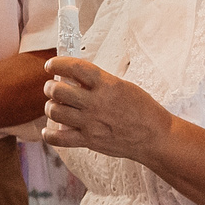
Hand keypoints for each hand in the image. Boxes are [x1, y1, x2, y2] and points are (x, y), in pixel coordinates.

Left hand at [39, 57, 172, 163]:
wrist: (154, 136)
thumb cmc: (142, 109)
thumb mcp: (122, 86)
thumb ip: (99, 82)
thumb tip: (74, 77)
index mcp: (107, 85)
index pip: (75, 67)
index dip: (57, 63)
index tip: (50, 65)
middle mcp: (96, 103)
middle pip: (58, 91)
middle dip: (50, 87)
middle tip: (52, 88)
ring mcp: (91, 123)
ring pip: (55, 112)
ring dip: (50, 107)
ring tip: (54, 106)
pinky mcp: (89, 141)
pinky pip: (59, 139)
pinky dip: (49, 135)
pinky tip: (49, 131)